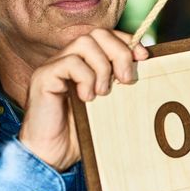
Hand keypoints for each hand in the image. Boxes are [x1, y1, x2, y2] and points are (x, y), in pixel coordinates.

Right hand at [19, 29, 149, 170]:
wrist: (52, 156)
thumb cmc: (79, 134)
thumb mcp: (108, 106)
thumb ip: (120, 85)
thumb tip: (145, 67)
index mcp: (85, 63)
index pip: (107, 36)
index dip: (127, 41)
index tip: (143, 57)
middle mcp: (68, 59)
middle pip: (97, 34)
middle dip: (119, 52)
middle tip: (127, 80)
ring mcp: (54, 66)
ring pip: (84, 43)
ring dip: (102, 66)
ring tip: (103, 93)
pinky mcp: (44, 77)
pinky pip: (70, 63)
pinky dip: (85, 78)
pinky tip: (86, 98)